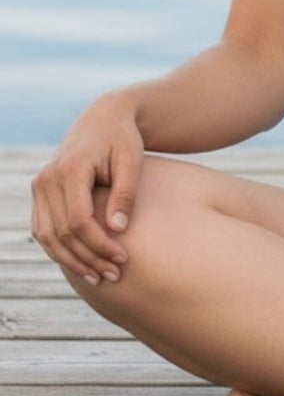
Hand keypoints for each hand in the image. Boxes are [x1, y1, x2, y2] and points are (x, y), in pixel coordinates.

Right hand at [30, 92, 143, 286]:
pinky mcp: (40, 193)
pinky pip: (44, 230)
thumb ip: (125, 194)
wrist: (103, 118)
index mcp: (70, 168)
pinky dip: (60, 250)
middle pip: (62, 232)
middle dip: (89, 258)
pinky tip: (83, 264)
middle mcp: (47, 178)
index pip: (79, 220)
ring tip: (99, 277)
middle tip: (115, 275)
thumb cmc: (123, 139)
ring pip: (48, 236)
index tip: (123, 259)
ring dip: (72, 261)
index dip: (100, 244)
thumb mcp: (132, 161)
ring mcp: (39, 186)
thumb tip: (117, 230)